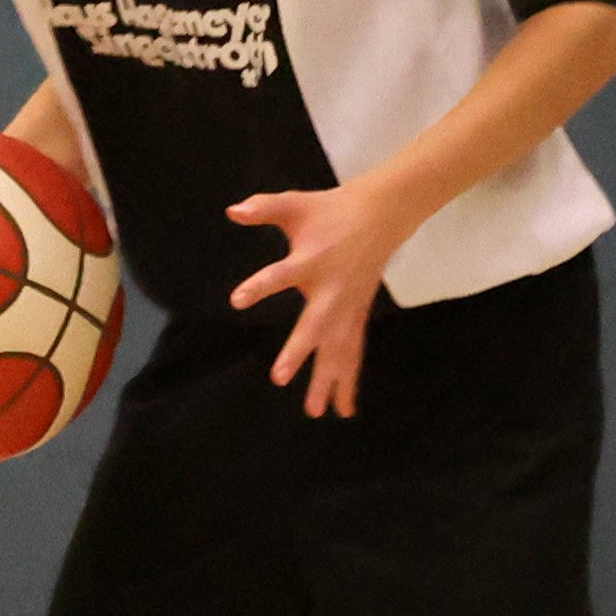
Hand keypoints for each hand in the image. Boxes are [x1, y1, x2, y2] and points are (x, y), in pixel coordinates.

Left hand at [225, 181, 416, 417]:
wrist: (383, 213)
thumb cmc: (331, 210)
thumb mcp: (295, 203)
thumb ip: (264, 207)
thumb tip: (232, 210)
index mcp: (312, 260)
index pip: (282, 274)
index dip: (260, 286)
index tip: (236, 300)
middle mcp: (331, 289)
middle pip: (316, 324)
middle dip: (300, 351)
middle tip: (279, 378)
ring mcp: (348, 305)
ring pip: (339, 347)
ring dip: (329, 379)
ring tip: (316, 412)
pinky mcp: (357, 314)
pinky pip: (353, 351)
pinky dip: (349, 379)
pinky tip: (344, 407)